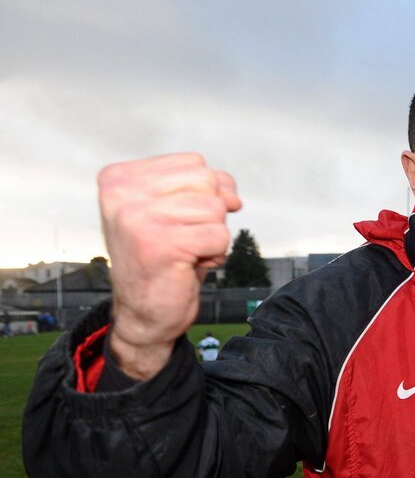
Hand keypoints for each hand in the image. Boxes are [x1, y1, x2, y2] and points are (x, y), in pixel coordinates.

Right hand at [99, 153, 240, 378]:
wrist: (143, 314)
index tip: (176, 221)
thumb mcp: (177, 210)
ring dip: (212, 237)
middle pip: (207, 182)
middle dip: (209, 215)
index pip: (194, 163)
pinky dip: (215, 255)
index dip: (203, 194)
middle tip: (183, 239)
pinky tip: (188, 266)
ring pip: (216, 209)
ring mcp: (138, 218)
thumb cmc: (162, 260)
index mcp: (118, 178)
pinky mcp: (160, 244)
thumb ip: (204, 187)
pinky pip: (220, 236)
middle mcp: (121, 193)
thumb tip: (232, 196)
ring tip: (184, 253)